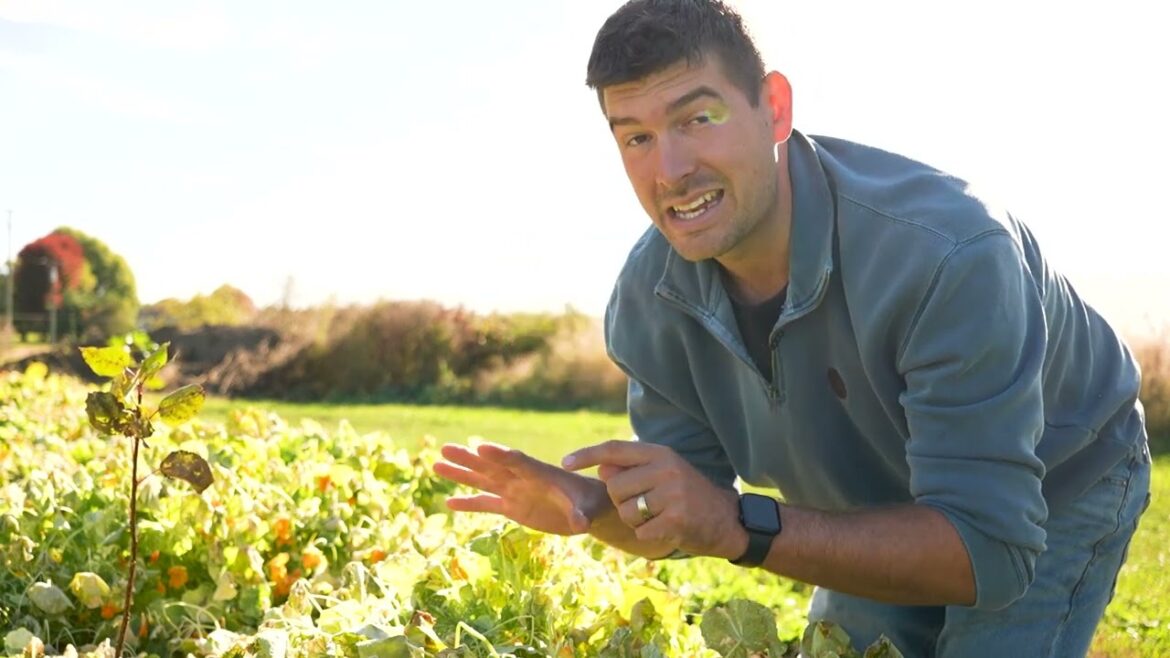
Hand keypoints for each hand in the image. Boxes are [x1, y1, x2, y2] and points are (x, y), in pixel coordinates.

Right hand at [434, 442, 608, 535]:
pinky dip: (468, 503)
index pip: (516, 461)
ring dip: (461, 474)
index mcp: (539, 473)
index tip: (479, 446)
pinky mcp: (512, 507)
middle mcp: (522, 479)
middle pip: (491, 465)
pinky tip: (449, 503)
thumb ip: (580, 514)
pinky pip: (486, 504)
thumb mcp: (587, 509)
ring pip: (482, 480)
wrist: (589, 508)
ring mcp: (515, 491)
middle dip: (468, 458)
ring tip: (437, 465)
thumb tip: (580, 524)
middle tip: (445, 448)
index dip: (498, 454)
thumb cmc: (590, 503)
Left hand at [562, 440, 746, 559]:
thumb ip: (633, 468)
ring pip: (625, 511)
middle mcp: (666, 468)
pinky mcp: (677, 519)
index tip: (565, 462)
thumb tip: (601, 467)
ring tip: (658, 516)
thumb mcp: (664, 472)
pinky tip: (666, 529)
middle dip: (621, 501)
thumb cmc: (687, 496)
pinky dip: (647, 535)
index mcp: (660, 453)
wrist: (727, 520)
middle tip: (646, 504)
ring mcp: (673, 493)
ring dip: (634, 521)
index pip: (614, 449)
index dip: (587, 455)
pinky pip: (640, 531)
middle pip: (614, 487)